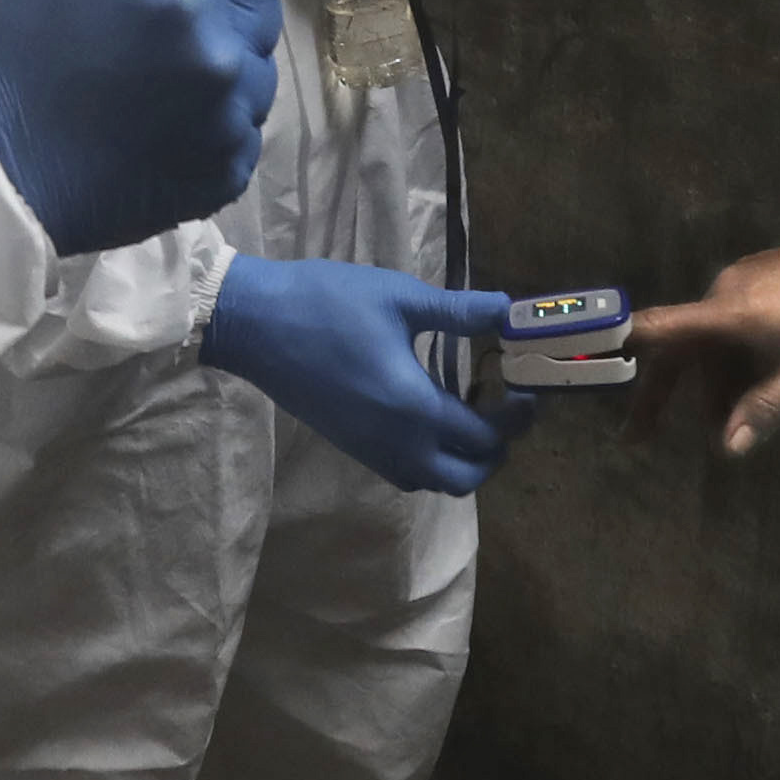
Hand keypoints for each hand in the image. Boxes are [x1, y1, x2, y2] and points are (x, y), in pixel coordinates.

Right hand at [0, 0, 299, 254]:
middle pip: (263, 3)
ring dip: (225, 62)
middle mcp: (228, 58)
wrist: (0, 177)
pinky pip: (245, 127)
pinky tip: (161, 123)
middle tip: (165, 12)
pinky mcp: (230, 173)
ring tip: (160, 75)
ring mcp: (234, 123)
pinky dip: (214, 121)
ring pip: (259, 69)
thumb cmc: (11, 52)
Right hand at [202, 260, 532, 492]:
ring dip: (462, 461)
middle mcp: (398, 444)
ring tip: (470, 413)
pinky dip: (430, 460)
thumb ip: (459, 311)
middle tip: (503, 410)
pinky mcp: (352, 447)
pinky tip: (430, 417)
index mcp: (416, 409)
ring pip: (434, 482)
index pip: (485, 436)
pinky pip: (406, 473)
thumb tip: (509, 310)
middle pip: (466, 477)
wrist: (254, 324)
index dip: (515, 417)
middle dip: (495, 452)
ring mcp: (371, 451)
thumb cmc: (328, 304)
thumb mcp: (400, 298)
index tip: (525, 387)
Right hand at [627, 229, 779, 456]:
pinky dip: (728, 359)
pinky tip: (750, 384)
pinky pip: (728, 323)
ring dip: (709, 382)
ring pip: (709, 339)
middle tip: (639, 438)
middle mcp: (723, 290)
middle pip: (680, 346)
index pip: (658, 328)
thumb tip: (728, 449)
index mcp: (728, 312)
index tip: (578, 362)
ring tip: (725, 423)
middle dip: (664, 395)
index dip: (616, 345)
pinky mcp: (761, 276)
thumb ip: (766, 411)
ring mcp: (742, 280)